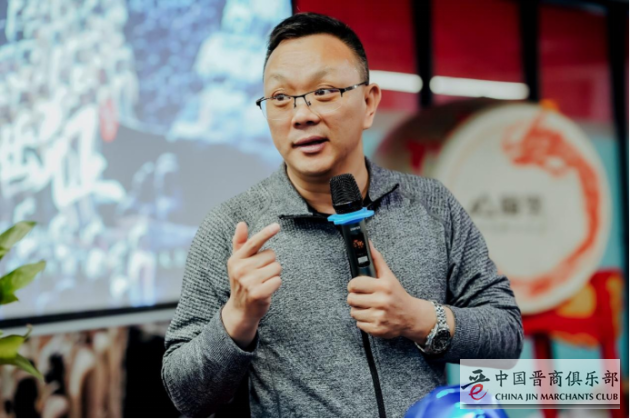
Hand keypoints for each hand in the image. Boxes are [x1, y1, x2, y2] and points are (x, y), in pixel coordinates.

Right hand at [222, 221, 281, 347]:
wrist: (241, 310)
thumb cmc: (242, 282)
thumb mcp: (238, 262)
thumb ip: (240, 243)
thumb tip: (241, 223)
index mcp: (236, 259)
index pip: (253, 243)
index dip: (266, 233)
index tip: (277, 226)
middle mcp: (240, 269)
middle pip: (271, 255)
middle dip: (270, 264)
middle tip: (260, 275)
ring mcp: (248, 282)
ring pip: (277, 267)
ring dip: (274, 275)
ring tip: (263, 282)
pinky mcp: (257, 293)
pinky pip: (278, 280)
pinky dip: (275, 285)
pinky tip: (266, 290)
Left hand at [347, 239, 420, 338]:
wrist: (412, 316)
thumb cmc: (397, 294)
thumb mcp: (388, 276)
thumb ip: (377, 260)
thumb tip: (367, 242)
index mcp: (383, 286)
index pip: (354, 284)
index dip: (354, 285)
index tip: (358, 286)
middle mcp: (382, 301)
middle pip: (351, 299)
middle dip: (355, 298)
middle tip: (364, 297)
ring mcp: (380, 316)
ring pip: (353, 312)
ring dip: (359, 310)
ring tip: (369, 307)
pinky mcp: (377, 329)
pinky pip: (359, 324)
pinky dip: (364, 322)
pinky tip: (373, 316)